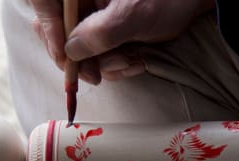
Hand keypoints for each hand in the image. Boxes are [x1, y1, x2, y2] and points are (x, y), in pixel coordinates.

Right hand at [30, 0, 214, 82]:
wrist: (192, 4)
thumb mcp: (133, 14)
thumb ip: (100, 32)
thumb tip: (70, 52)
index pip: (46, 6)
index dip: (50, 32)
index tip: (65, 59)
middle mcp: (81, 3)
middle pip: (59, 34)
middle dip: (80, 59)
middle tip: (97, 75)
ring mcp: (91, 19)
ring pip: (78, 51)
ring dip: (102, 65)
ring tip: (129, 63)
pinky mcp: (102, 34)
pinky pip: (95, 56)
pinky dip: (113, 66)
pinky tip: (133, 62)